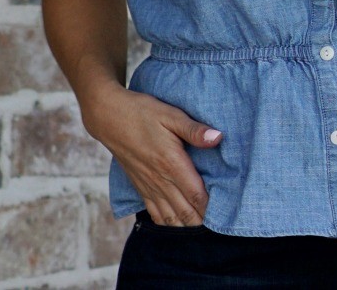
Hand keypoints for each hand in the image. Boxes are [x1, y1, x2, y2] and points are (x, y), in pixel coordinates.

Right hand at [84, 82, 221, 225]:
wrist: (109, 117)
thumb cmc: (142, 112)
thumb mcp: (171, 115)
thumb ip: (194, 130)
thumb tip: (218, 137)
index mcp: (171, 163)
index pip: (196, 195)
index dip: (212, 206)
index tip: (227, 208)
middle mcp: (160, 180)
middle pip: (186, 212)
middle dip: (203, 219)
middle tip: (220, 218)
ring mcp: (148, 186)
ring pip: (171, 218)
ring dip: (187, 223)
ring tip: (203, 221)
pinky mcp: (139, 187)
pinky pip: (155, 214)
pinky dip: (168, 222)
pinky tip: (178, 221)